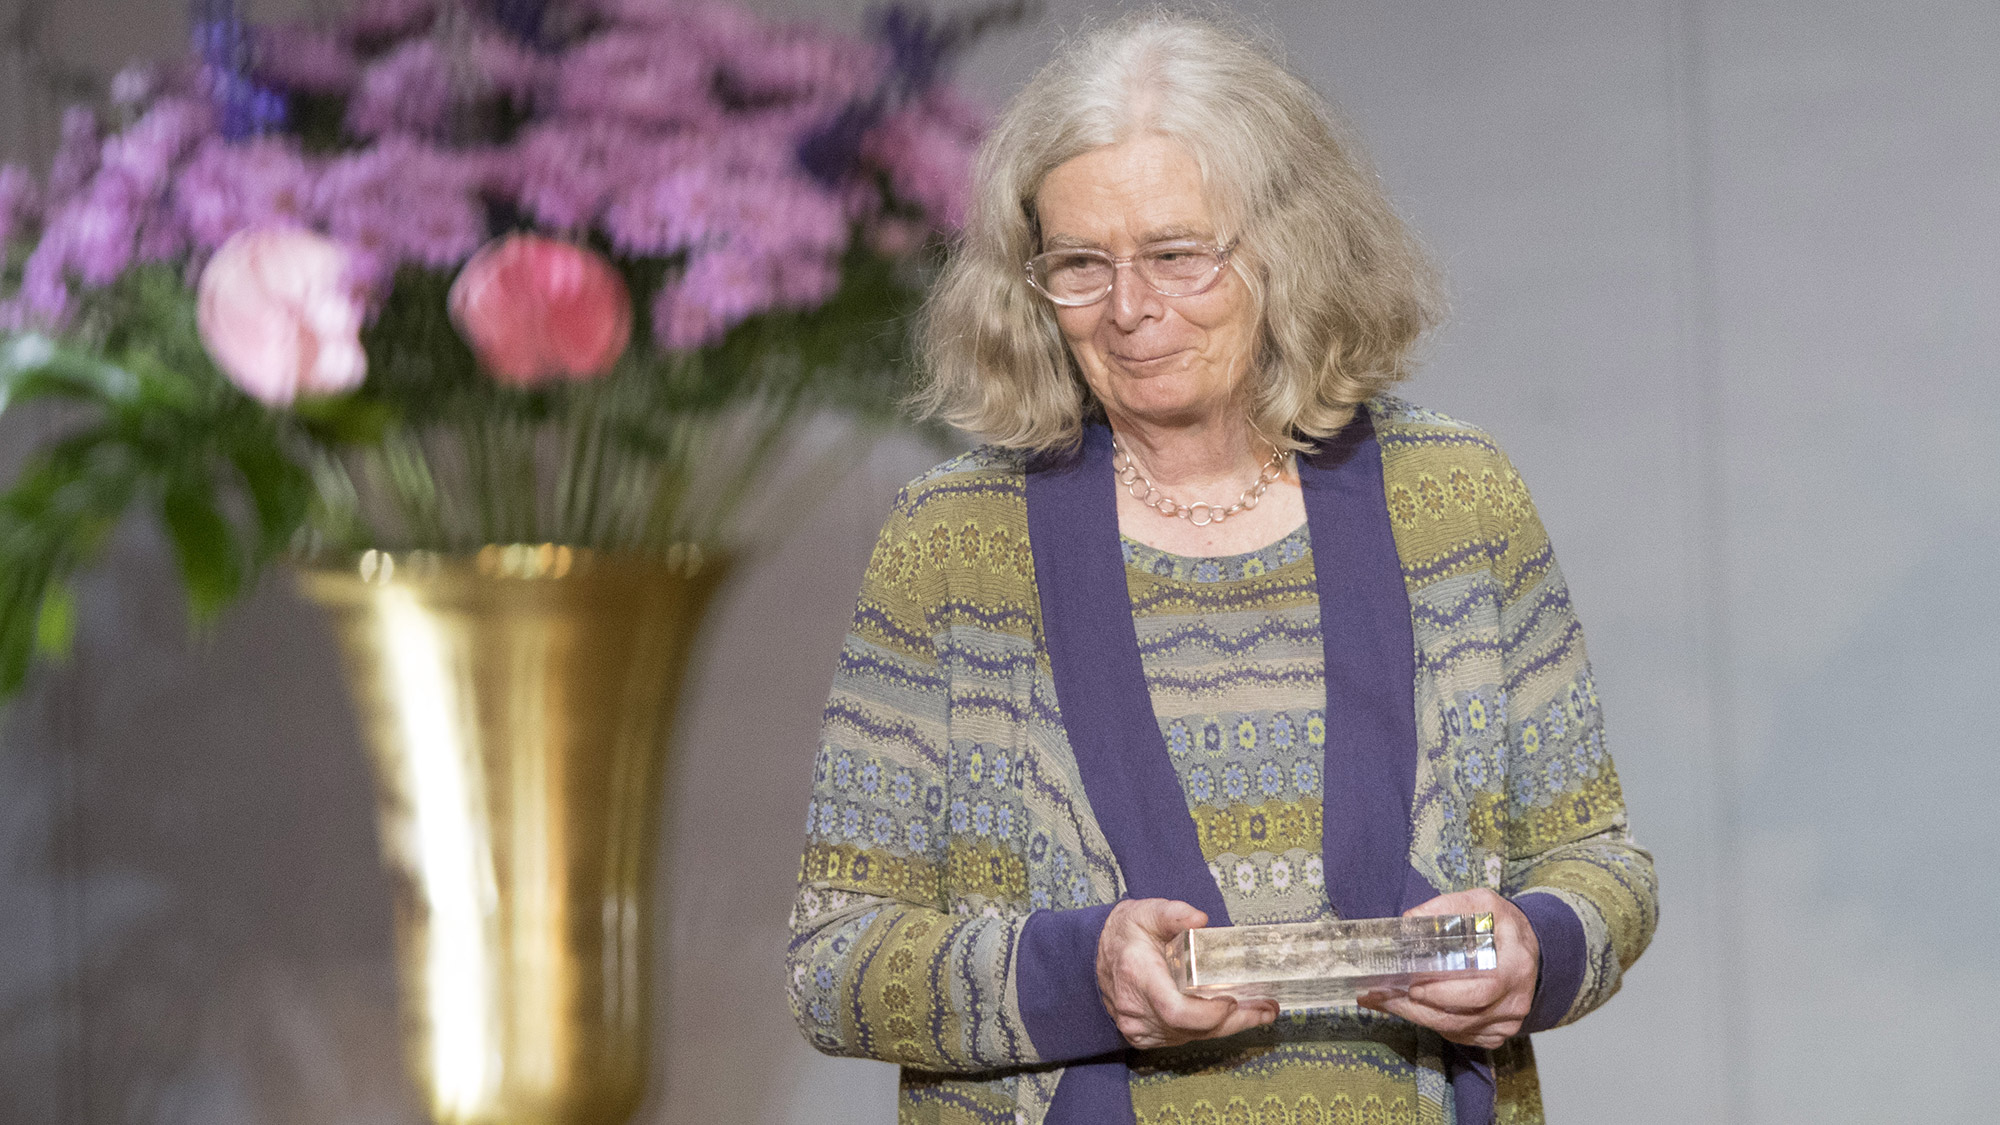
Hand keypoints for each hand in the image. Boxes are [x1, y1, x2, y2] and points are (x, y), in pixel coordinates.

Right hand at [1097, 898, 1279, 1049]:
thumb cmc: (1124, 933)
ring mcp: (1138, 1027)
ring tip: (1261, 1010)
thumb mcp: (1146, 912)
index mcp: (1138, 975)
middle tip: (1267, 1008)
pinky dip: (1210, 1030)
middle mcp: (1136, 1008)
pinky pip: (1183, 1038)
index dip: (1209, 1014)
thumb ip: (1173, 913)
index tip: (1234, 1000)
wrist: (1093, 956)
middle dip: (1235, 1021)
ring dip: (1229, 1027)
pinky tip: (1233, 1017)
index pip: (1176, 1010)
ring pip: (1192, 1037)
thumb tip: (1199, 919)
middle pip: (1192, 1028)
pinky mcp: (1143, 1036)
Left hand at [1357, 888, 1538, 1049]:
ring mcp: (1509, 1020)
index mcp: (1515, 966)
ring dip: (1420, 1018)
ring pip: (1459, 1029)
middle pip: (1464, 1016)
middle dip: (1421, 1009)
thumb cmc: (1503, 927)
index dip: (1445, 993)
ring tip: (1387, 1001)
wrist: (1531, 949)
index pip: (1481, 991)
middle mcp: (1515, 999)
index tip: (1414, 987)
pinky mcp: (1499, 1032)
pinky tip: (1411, 1010)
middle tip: (1387, 996)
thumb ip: (1450, 906)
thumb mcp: (1483, 904)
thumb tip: (1411, 918)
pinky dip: (1434, 1026)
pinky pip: (1463, 1036)